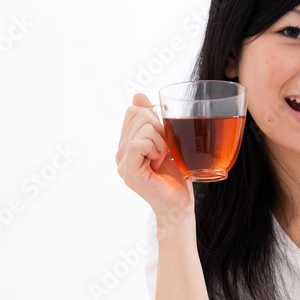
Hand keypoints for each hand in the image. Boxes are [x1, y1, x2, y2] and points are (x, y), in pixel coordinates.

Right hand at [115, 92, 194, 220]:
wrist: (180, 204)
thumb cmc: (175, 176)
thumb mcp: (165, 140)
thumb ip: (151, 119)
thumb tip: (138, 95)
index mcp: (126, 144)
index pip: (134, 111)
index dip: (154, 119)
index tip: (162, 141)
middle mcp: (120, 153)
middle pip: (138, 115)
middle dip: (159, 129)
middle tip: (163, 153)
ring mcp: (122, 163)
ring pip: (142, 128)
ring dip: (161, 142)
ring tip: (162, 161)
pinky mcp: (129, 172)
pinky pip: (139, 144)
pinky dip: (155, 149)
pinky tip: (158, 164)